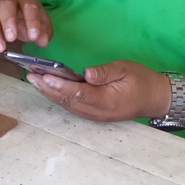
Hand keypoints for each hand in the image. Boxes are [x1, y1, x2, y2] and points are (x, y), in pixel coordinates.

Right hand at [0, 0, 52, 52]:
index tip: (33, 37)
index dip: (31, 21)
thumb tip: (43, 41)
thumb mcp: (39, 23)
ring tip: (0, 48)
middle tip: (12, 38)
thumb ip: (43, 31)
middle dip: (8, 21)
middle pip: (6, 6)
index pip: (29, 6)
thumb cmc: (25, 19)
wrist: (5, 9)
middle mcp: (7, 0)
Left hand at [26, 60, 169, 121]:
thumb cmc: (140, 80)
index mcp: (108, 100)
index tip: (45, 76)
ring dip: (49, 92)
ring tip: (33, 78)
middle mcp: (98, 112)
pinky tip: (47, 86)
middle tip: (31, 74)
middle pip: (68, 100)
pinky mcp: (92, 113)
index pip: (80, 93)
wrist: (154, 98)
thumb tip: (86, 73)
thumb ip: (105, 72)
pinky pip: (71, 105)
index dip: (61, 85)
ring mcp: (94, 115)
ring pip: (67, 104)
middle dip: (47, 88)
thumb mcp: (125, 69)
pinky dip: (57, 95)